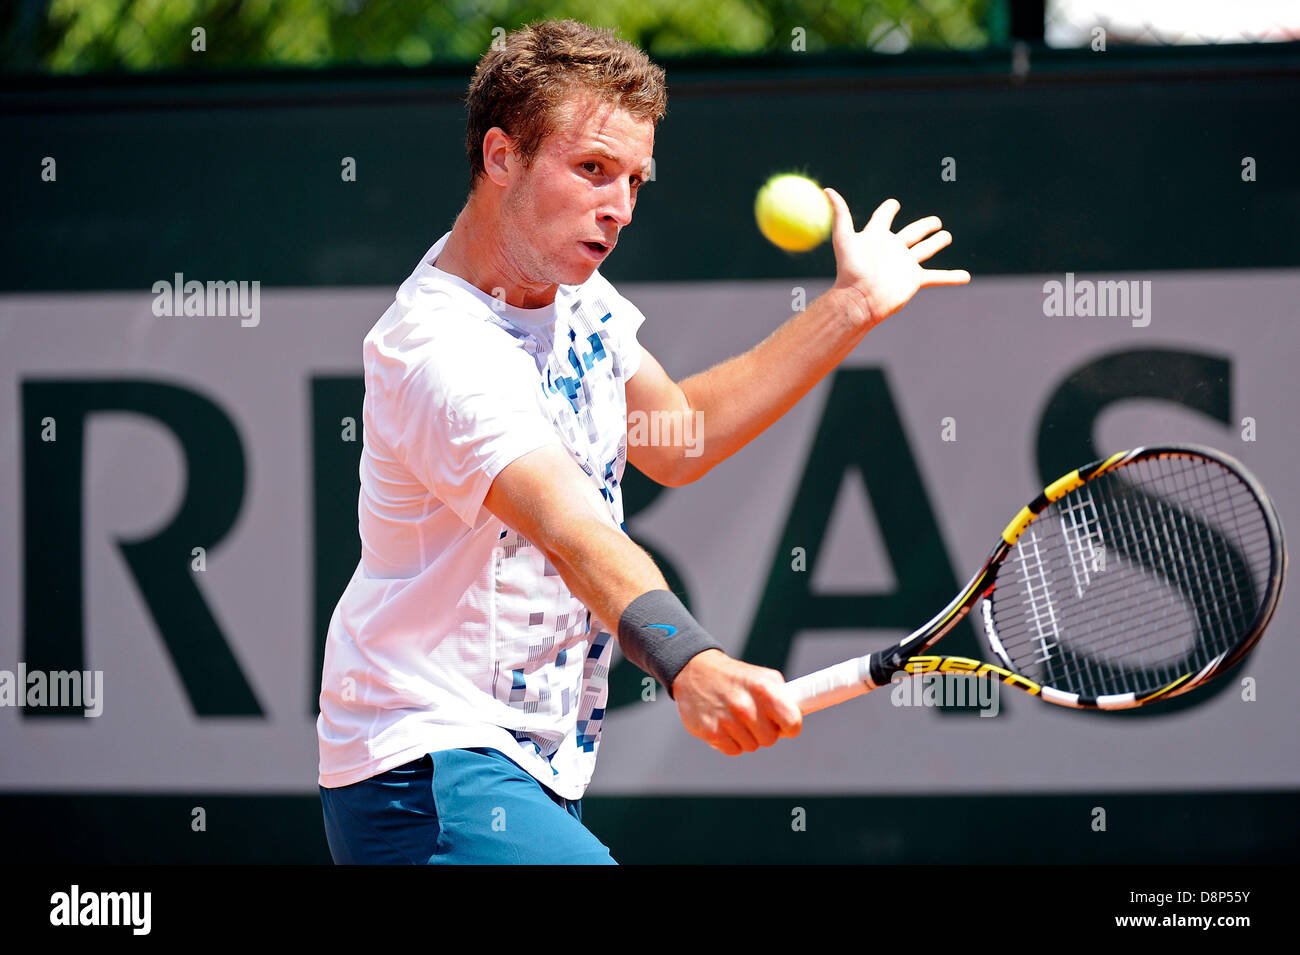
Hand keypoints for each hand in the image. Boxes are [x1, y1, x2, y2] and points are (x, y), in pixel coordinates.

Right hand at [671, 649, 802, 754]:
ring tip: (735, 717)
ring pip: (751, 746)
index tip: (783, 724)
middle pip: (770, 739)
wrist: (694, 671)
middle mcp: (745, 705)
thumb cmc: (735, 677)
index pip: (792, 723)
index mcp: (764, 690)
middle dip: (764, 731)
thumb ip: (783, 698)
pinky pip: (733, 750)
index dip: (790, 726)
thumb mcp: (763, 677)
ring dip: (746, 736)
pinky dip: (730, 741)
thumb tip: (796, 720)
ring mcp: (727, 720)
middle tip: (753, 717)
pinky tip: (723, 724)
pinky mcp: (711, 732)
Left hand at [825, 190, 970, 328]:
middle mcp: (892, 248)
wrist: (859, 300)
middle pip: (912, 233)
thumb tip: (828, 190)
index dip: (888, 210)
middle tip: (936, 221)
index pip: (884, 217)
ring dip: (937, 243)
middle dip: (925, 226)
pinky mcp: (914, 279)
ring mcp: (905, 264)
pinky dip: (951, 277)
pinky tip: (965, 277)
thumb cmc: (850, 270)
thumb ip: (840, 213)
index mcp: (877, 236)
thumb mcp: (844, 238)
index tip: (894, 204)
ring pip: (926, 249)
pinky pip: (937, 276)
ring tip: (946, 236)